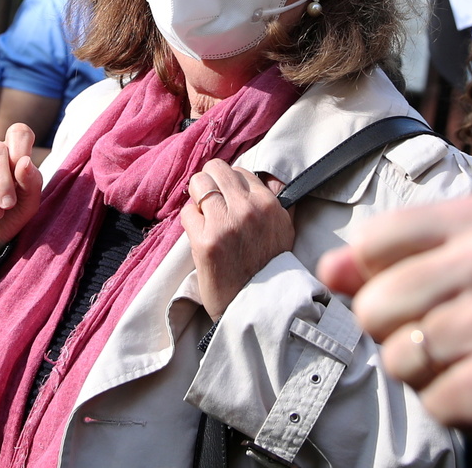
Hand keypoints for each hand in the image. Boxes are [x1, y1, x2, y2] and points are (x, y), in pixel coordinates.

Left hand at [180, 161, 294, 319]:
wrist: (255, 303)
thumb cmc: (268, 265)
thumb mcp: (285, 228)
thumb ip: (278, 200)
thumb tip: (268, 178)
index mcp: (268, 204)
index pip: (240, 170)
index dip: (229, 182)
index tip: (226, 195)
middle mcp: (248, 209)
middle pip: (216, 169)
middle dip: (210, 181)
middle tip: (209, 199)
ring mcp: (225, 224)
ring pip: (198, 183)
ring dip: (197, 197)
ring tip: (203, 213)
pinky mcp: (204, 241)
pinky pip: (187, 211)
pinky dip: (190, 218)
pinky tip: (198, 231)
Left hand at [318, 191, 471, 466]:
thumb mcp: (458, 269)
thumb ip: (387, 264)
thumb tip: (330, 267)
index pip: (373, 242)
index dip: (379, 281)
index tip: (423, 293)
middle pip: (377, 304)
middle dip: (398, 336)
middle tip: (451, 338)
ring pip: (403, 356)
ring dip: (427, 377)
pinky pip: (437, 400)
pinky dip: (454, 408)